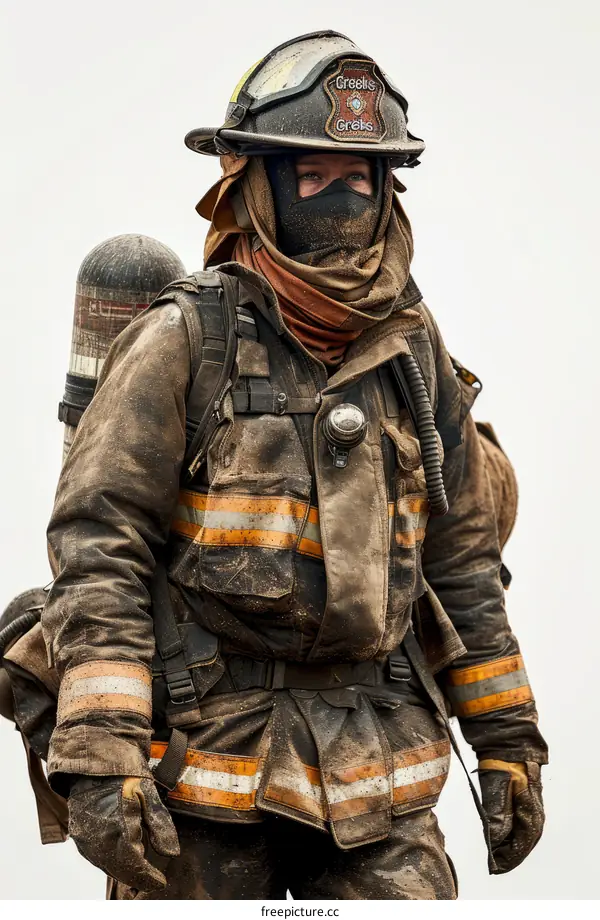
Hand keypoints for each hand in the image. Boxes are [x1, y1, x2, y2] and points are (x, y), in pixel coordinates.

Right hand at [68, 775, 179, 890]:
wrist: (95, 760)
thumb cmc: (124, 772)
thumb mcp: (149, 793)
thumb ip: (160, 825)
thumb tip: (171, 853)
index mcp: (117, 827)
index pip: (134, 866)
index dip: (148, 878)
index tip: (160, 882)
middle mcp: (97, 837)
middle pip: (120, 870)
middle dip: (137, 876)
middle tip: (152, 878)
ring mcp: (84, 837)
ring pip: (106, 865)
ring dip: (123, 869)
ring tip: (140, 868)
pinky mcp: (78, 834)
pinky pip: (96, 856)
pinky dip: (111, 860)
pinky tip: (122, 855)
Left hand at [478, 760, 543, 873]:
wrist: (509, 746)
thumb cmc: (503, 765)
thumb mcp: (497, 791)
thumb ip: (497, 815)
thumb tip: (495, 840)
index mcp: (530, 810)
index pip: (523, 842)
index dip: (510, 857)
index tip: (496, 866)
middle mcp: (535, 811)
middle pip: (525, 841)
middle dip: (511, 856)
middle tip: (496, 866)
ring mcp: (532, 806)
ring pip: (524, 834)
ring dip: (512, 847)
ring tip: (498, 857)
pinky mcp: (525, 801)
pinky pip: (522, 825)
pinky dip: (513, 836)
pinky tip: (503, 840)